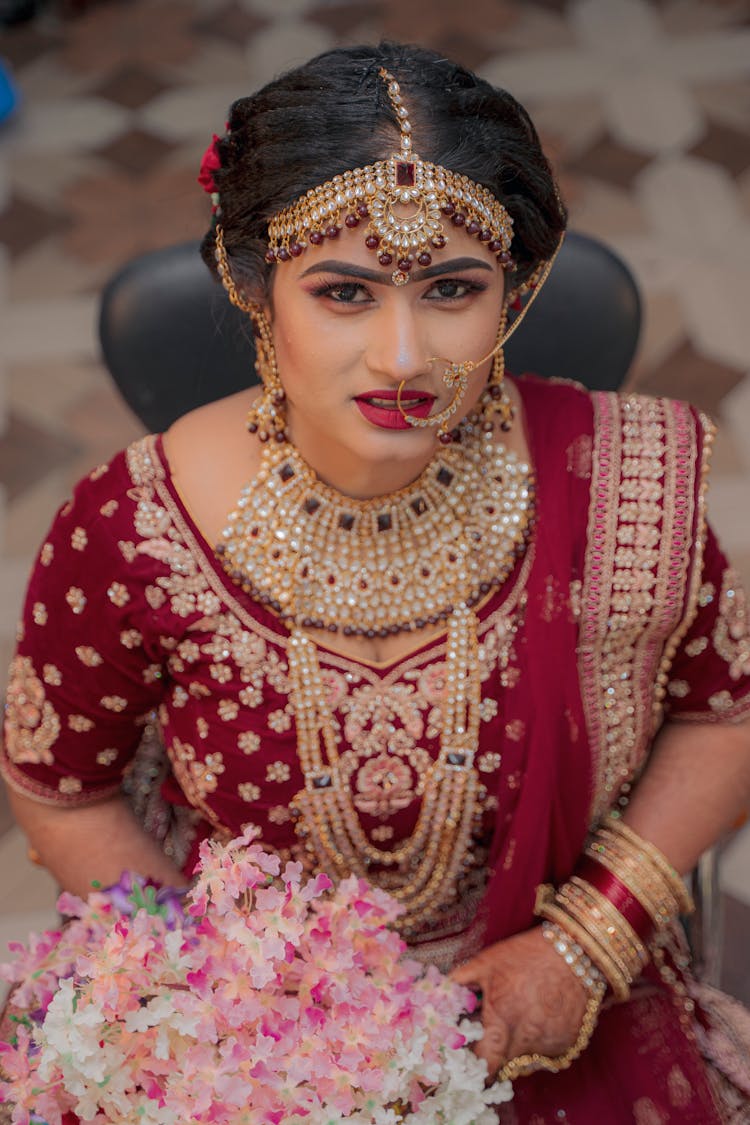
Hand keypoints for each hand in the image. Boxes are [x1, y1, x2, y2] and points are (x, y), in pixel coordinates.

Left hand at [450, 926, 589, 1077]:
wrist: (573, 949)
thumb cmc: (525, 955)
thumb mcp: (485, 963)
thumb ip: (458, 983)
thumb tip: (436, 993)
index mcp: (502, 1025)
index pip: (483, 1067)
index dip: (474, 1065)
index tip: (469, 1057)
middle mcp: (527, 1043)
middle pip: (504, 1066)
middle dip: (495, 1054)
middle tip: (492, 1031)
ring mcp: (550, 1046)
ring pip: (526, 1062)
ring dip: (517, 1049)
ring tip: (517, 1019)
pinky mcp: (568, 1043)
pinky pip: (546, 1054)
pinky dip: (538, 1043)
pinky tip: (537, 1017)